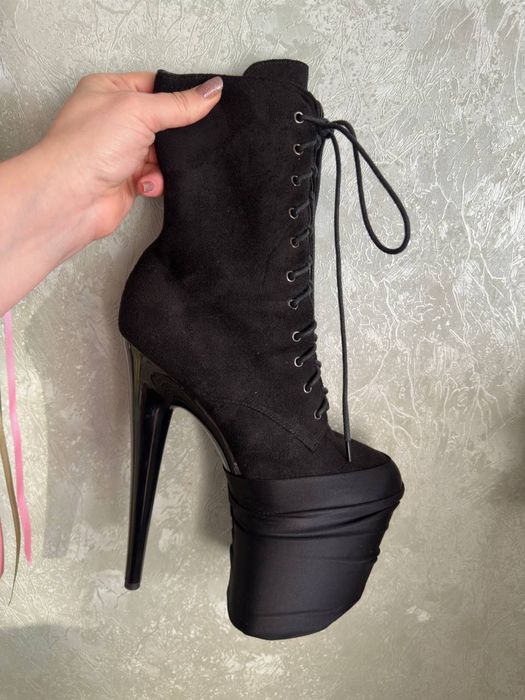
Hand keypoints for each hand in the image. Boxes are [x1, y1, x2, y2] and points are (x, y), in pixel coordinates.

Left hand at [0, 71, 222, 314]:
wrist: (71, 198)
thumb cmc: (88, 147)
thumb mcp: (140, 111)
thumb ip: (180, 104)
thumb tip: (213, 90)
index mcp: (108, 90)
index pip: (155, 84)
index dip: (179, 94)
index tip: (207, 102)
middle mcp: (112, 119)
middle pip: (162, 121)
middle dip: (175, 136)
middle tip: (188, 140)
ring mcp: (119, 150)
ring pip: (162, 153)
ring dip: (164, 163)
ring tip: (155, 168)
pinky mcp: (126, 178)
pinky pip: (156, 176)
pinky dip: (156, 181)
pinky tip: (144, 185)